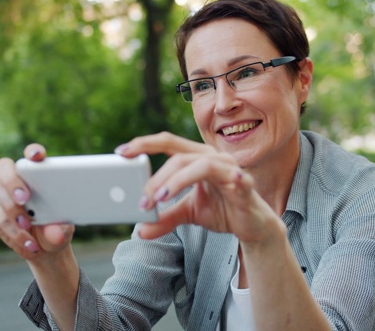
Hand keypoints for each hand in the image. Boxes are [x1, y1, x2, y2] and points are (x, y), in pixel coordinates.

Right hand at [0, 144, 74, 259]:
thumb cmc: (58, 227)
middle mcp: (17, 179)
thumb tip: (55, 232)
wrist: (47, 246)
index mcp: (39, 173)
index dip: (33, 151)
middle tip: (25, 198)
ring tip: (29, 229)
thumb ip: (61, 229)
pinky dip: (14, 234)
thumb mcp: (65, 229)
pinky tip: (28, 245)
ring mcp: (3, 195)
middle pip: (3, 168)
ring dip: (13, 213)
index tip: (37, 155)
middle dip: (13, 182)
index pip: (33, 155)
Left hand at [116, 132, 278, 242]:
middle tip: (142, 201)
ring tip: (159, 199)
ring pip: (201, 165)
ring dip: (177, 181)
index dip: (145, 144)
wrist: (253, 226)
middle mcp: (213, 158)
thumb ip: (165, 218)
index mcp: (197, 158)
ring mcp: (229, 169)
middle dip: (157, 178)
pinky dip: (230, 178)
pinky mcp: (244, 185)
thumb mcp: (188, 213)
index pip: (168, 143)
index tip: (121, 152)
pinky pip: (236, 178)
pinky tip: (228, 181)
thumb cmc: (223, 210)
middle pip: (180, 157)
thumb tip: (141, 230)